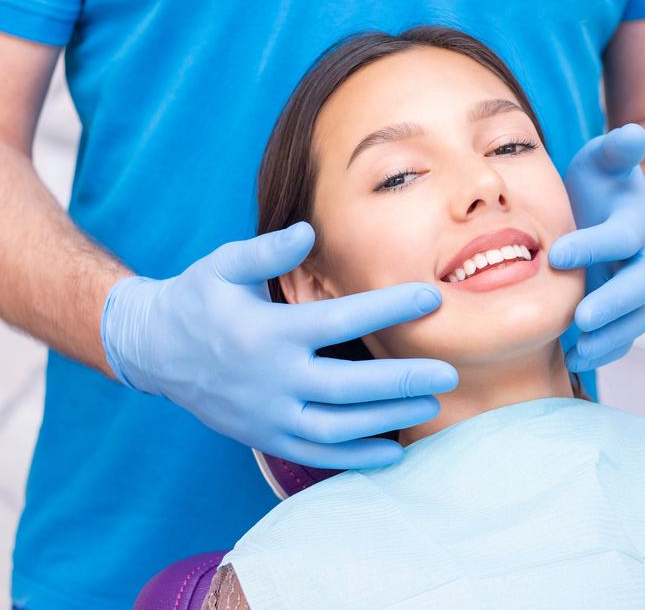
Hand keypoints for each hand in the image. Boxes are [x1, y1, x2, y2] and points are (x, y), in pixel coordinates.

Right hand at [101, 222, 457, 468]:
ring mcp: (267, 415)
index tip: (431, 299)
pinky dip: (356, 457)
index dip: (388, 309)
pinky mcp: (265, 437)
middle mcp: (270, 379)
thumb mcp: (223, 265)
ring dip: (387, 419)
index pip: (340, 321)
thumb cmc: (198, 299)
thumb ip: (267, 248)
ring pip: (337, 427)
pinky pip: (316, 453)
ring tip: (431, 404)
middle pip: (347, 387)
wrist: (154, 350)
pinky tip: (395, 450)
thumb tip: (308, 230)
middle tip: (448, 373)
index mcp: (266, 333)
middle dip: (402, 381)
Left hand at [549, 124, 644, 371]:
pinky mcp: (626, 309)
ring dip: (609, 338)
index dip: (592, 246)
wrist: (617, 213)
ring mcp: (637, 287)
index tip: (557, 254)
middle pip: (638, 288)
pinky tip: (574, 361)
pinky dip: (606, 350)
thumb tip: (630, 133)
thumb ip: (617, 150)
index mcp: (635, 223)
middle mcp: (643, 259)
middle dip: (610, 305)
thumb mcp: (606, 161)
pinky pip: (624, 335)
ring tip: (576, 353)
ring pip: (636, 319)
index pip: (619, 238)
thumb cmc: (603, 185)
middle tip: (579, 320)